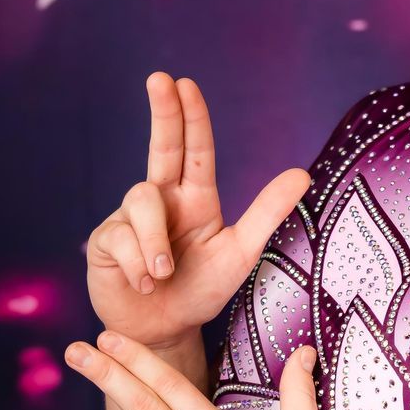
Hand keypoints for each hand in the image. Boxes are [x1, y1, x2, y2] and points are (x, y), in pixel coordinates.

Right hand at [84, 72, 312, 350]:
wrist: (163, 331)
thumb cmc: (201, 289)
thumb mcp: (240, 253)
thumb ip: (267, 213)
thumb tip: (303, 174)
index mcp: (195, 199)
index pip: (194, 149)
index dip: (190, 116)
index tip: (184, 82)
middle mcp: (162, 200)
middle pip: (161, 146)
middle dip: (162, 112)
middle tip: (160, 78)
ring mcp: (130, 218)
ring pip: (141, 200)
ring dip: (156, 240)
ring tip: (164, 273)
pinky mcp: (106, 241)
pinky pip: (122, 237)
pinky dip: (139, 264)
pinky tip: (144, 283)